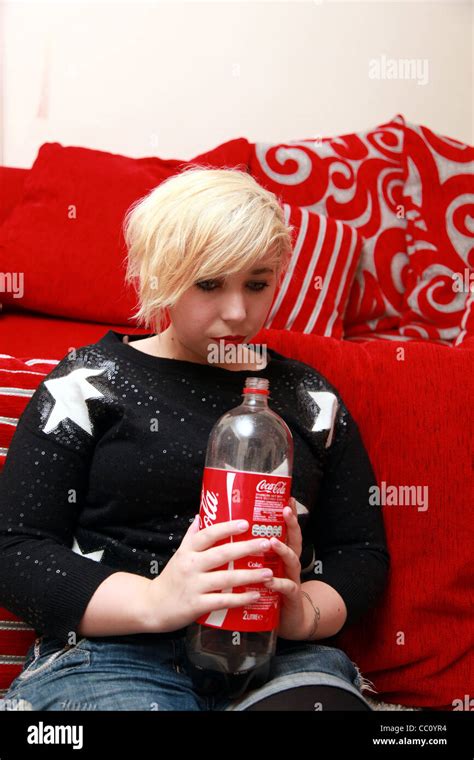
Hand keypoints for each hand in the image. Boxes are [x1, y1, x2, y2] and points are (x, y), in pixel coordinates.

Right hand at [141, 516, 276, 632]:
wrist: (153, 606)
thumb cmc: (171, 578)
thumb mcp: (179, 554)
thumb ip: (191, 536)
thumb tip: (201, 515)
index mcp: (188, 551)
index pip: (208, 534)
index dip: (227, 528)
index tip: (246, 523)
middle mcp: (191, 566)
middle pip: (222, 553)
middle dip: (246, 548)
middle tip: (266, 544)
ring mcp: (194, 586)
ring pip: (226, 577)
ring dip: (250, 575)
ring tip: (269, 573)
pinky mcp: (197, 605)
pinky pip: (223, 600)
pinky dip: (241, 598)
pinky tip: (256, 595)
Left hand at [262, 496, 312, 640]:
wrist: (286, 620)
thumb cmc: (268, 589)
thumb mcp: (261, 568)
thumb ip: (250, 550)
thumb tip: (227, 528)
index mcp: (281, 554)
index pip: (286, 530)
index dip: (287, 515)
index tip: (285, 498)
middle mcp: (289, 563)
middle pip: (295, 539)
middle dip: (291, 525)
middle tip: (285, 512)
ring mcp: (292, 578)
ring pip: (292, 561)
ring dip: (283, 551)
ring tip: (272, 542)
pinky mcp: (290, 597)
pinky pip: (286, 588)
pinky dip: (277, 583)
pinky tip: (268, 580)